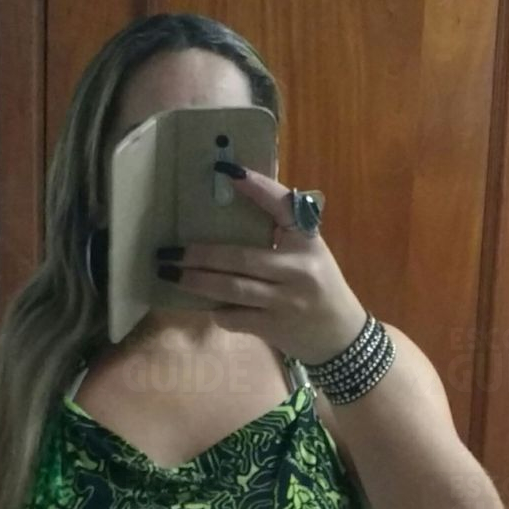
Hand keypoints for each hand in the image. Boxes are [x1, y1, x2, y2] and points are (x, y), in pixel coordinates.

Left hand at [157, 162, 368, 365]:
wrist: (340, 336)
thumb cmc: (317, 287)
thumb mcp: (308, 253)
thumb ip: (281, 234)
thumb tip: (227, 210)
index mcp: (308, 241)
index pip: (283, 206)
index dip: (257, 188)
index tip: (227, 171)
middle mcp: (298, 268)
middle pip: (240, 257)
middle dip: (199, 254)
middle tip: (168, 251)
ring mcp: (286, 300)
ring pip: (231, 288)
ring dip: (195, 282)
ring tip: (170, 274)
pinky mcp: (274, 326)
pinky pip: (234, 316)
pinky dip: (217, 311)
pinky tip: (207, 305)